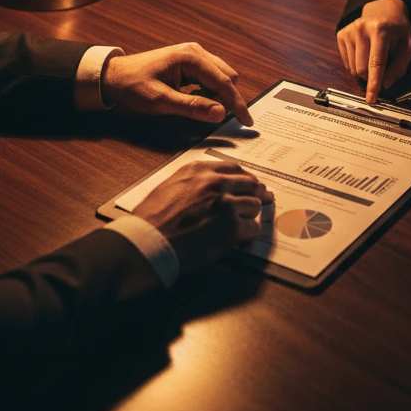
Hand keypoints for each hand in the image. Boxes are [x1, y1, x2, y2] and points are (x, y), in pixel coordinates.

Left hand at [102, 43, 252, 124]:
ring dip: (216, 95)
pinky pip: (210, 76)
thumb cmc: (133, 86)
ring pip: (221, 76)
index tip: (247, 122)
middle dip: (226, 98)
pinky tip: (192, 98)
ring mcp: (194, 54)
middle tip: (209, 115)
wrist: (114, 75)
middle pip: (228, 76)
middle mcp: (196, 51)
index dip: (237, 104)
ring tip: (195, 106)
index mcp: (191, 58)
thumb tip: (221, 113)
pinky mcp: (191, 61)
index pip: (224, 82)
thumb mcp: (161, 101)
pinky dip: (208, 90)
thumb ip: (192, 107)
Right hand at [133, 160, 274, 273]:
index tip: (251, 185)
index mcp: (199, 170)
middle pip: (250, 184)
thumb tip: (210, 188)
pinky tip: (240, 241)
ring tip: (242, 227)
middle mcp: (216, 182)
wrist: (147, 241)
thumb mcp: (169, 186)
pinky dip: (248, 236)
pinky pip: (252, 229)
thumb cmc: (151, 218)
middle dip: (257, 194)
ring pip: (254, 205)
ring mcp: (226, 203)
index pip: (234, 169)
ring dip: (250, 216)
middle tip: (263, 201)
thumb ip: (193, 182)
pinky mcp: (231, 227)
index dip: (245, 179)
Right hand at [336, 0, 410, 102]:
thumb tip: (386, 84)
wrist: (383, 8)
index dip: (374, 84)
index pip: (376, 63)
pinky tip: (364, 52)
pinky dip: (355, 63)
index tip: (371, 98)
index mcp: (381, 31)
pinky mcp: (341, 34)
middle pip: (361, 69)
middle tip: (381, 71)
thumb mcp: (408, 45)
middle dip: (371, 78)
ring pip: (352, 68)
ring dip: (364, 71)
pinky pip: (346, 62)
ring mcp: (349, 31)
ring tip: (373, 56)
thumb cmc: (397, 29)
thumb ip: (399, 67)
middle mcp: (361, 29)